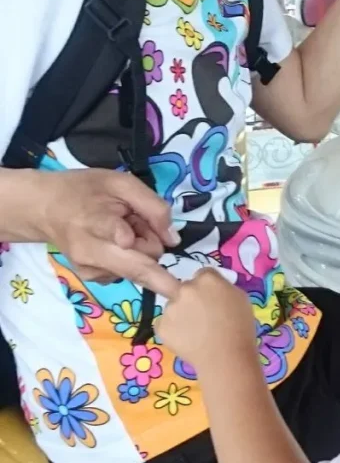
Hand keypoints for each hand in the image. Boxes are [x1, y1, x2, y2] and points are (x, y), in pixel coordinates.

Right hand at [32, 169, 180, 297]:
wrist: (44, 208)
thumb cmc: (85, 191)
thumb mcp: (121, 183)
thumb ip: (153, 207)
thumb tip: (173, 240)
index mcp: (94, 220)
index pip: (115, 235)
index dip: (126, 237)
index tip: (129, 239)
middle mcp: (90, 252)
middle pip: (140, 267)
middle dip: (152, 245)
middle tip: (135, 222)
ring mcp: (90, 270)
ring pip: (140, 269)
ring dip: (140, 249)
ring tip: (121, 228)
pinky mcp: (93, 279)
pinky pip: (130, 272)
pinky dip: (130, 257)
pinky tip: (115, 241)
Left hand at [156, 269, 256, 373]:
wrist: (226, 358)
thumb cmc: (240, 328)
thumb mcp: (241, 299)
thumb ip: (224, 288)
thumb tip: (214, 290)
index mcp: (207, 279)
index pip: (203, 274)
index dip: (208, 287)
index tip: (213, 300)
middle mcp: (185, 288)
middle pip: (185, 288)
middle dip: (193, 299)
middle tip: (204, 317)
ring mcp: (170, 307)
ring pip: (174, 307)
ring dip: (182, 315)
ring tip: (197, 332)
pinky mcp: (161, 326)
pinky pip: (165, 324)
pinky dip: (173, 330)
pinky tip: (187, 340)